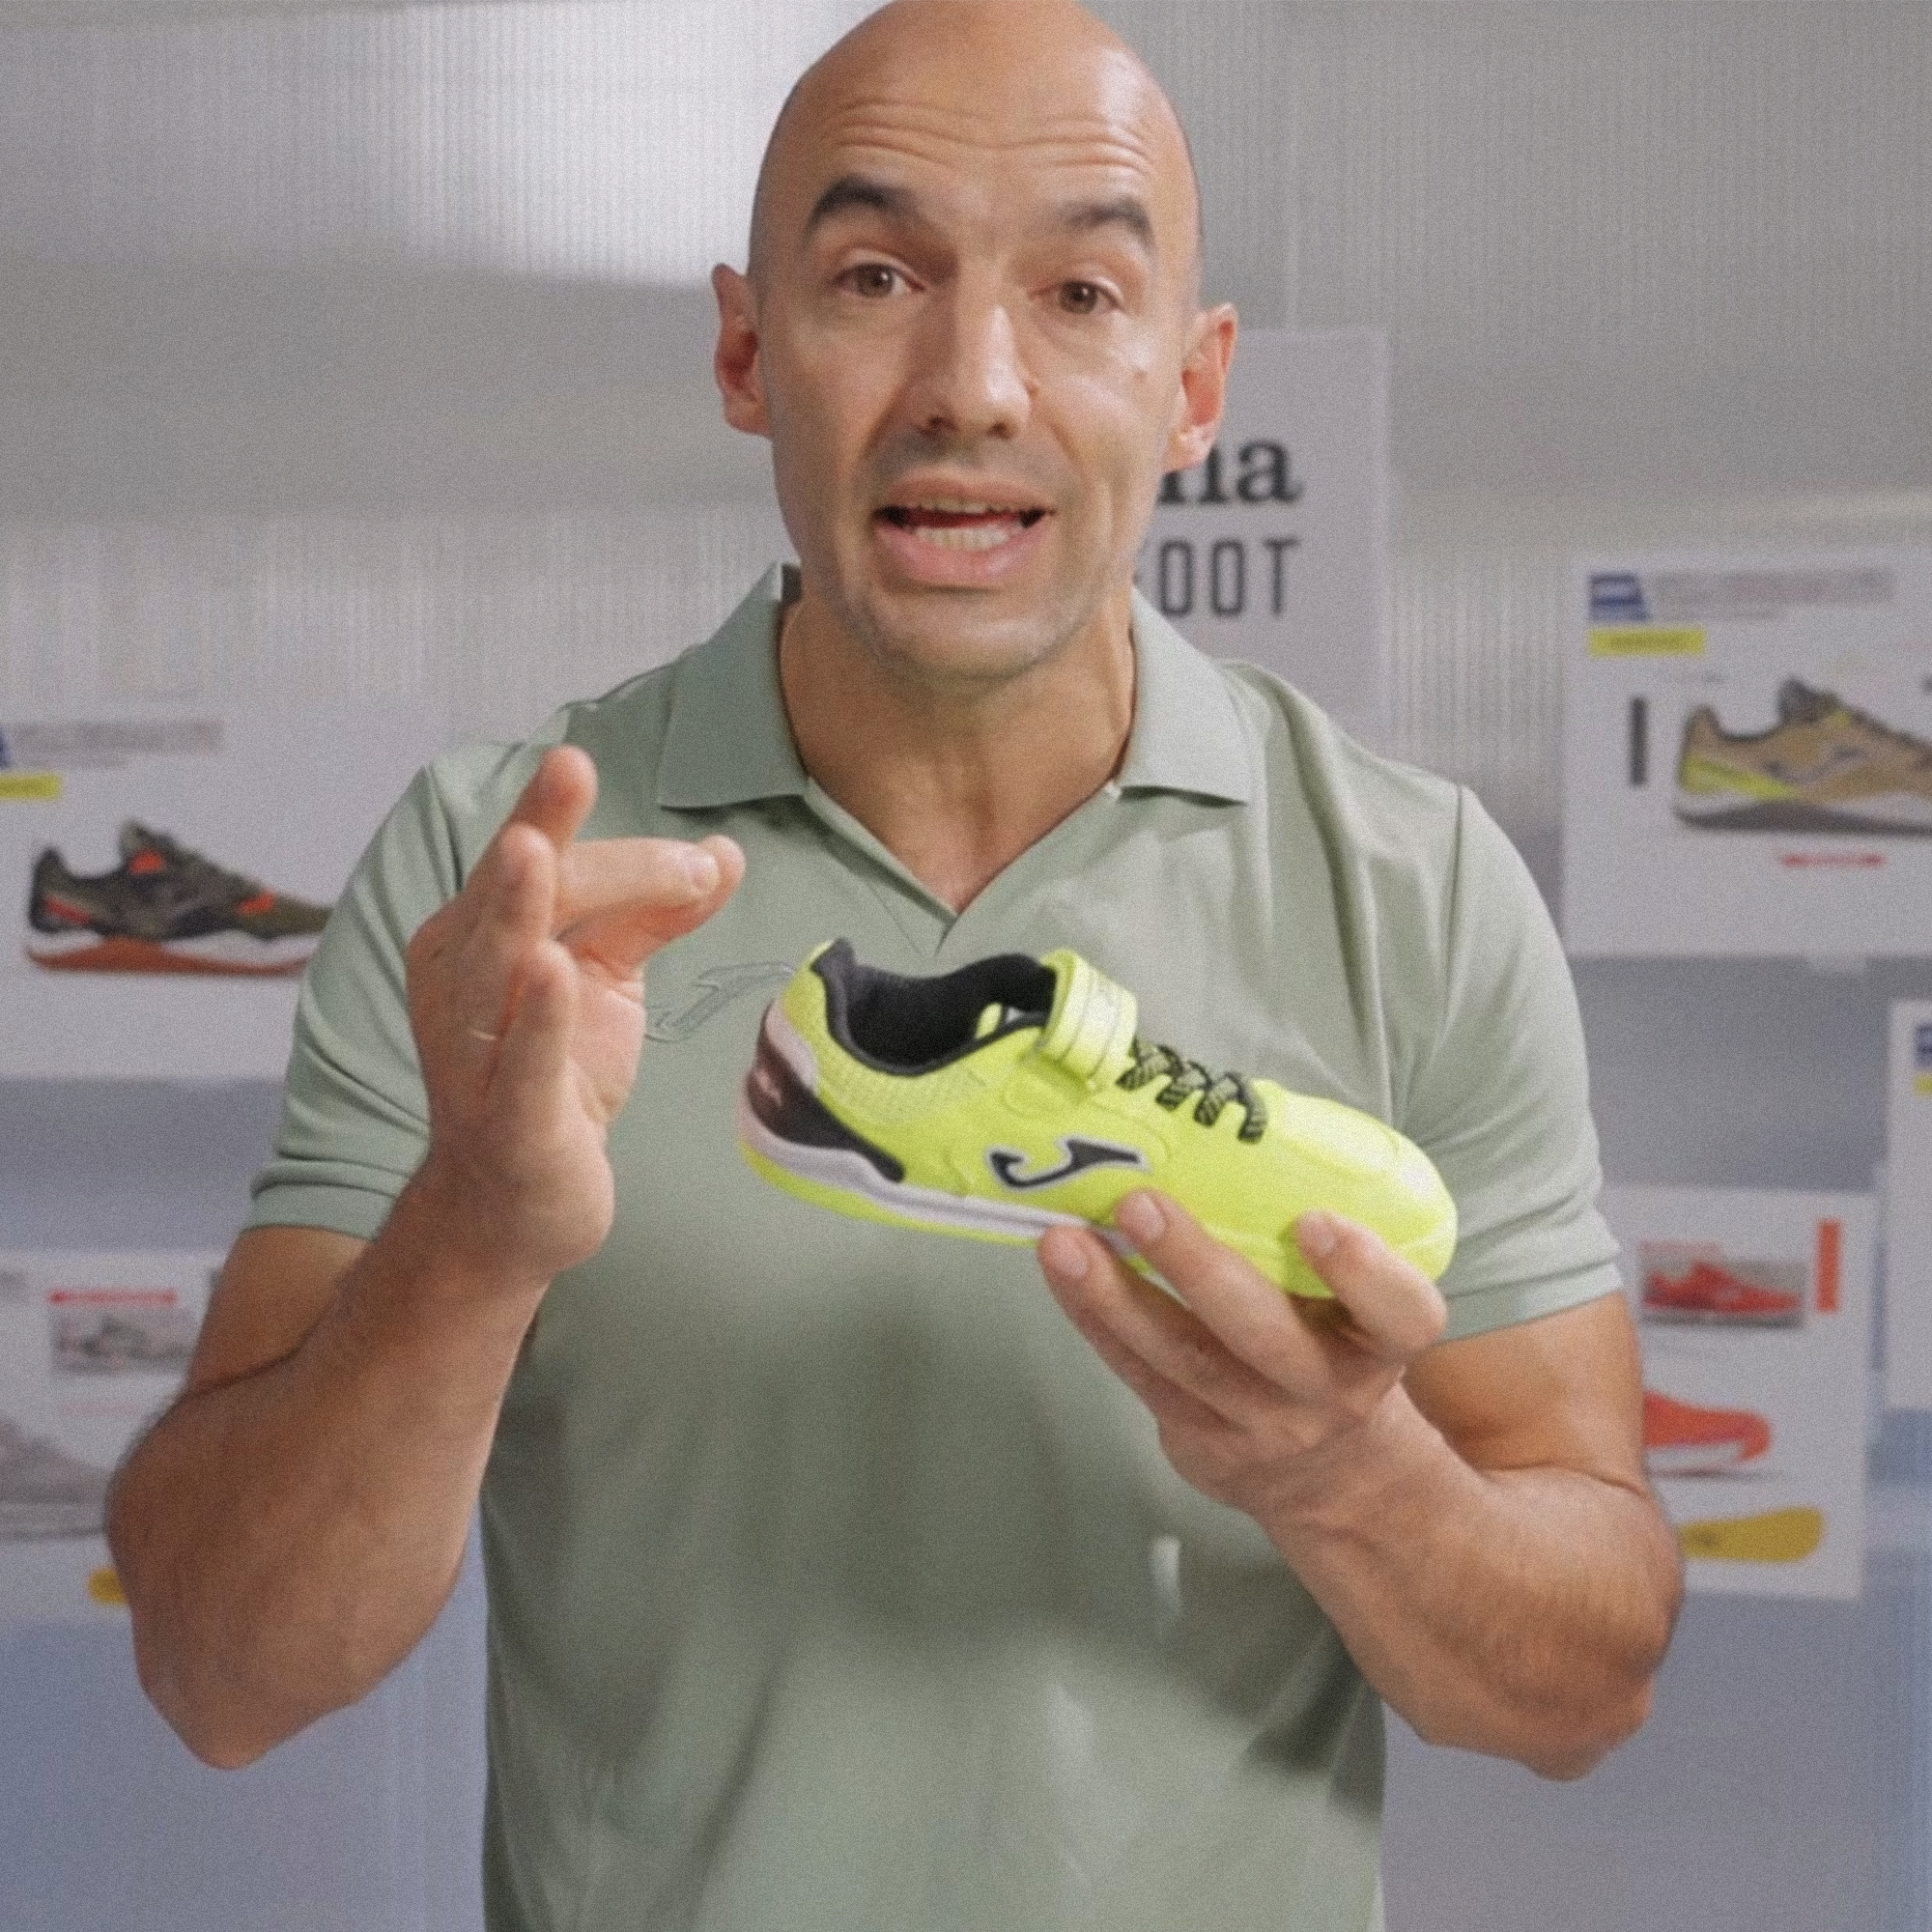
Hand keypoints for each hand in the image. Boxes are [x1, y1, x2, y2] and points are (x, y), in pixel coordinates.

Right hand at [405, 746, 742, 1286]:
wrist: (516, 1206)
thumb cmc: (555, 1077)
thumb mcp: (606, 979)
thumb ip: (654, 913)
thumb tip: (724, 852)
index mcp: (480, 935)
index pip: (536, 863)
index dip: (578, 825)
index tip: (634, 804)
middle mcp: (462, 982)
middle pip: (512, 895)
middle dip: (543, 832)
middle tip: (571, 767)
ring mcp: (477, 1052)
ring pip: (493, 965)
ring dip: (516, 907)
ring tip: (535, 850)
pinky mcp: (509, 1120)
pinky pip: (520, 1062)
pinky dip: (538, 1018)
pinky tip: (554, 972)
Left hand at [1036, 1194, 1447, 1525]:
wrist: (1328, 1472)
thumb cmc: (1332, 1341)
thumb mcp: (1357, 1303)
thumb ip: (1316, 1235)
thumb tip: (1226, 1120)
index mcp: (1381, 1340)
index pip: (1399, 1312)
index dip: (1363, 1270)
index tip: (1315, 1220)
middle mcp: (1325, 1388)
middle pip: (1262, 1332)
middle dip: (1196, 1266)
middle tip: (1140, 1204)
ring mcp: (1259, 1422)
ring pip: (1182, 1357)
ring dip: (1116, 1295)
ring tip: (1065, 1240)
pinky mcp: (1198, 1440)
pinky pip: (1139, 1376)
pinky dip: (1094, 1318)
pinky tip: (1061, 1270)